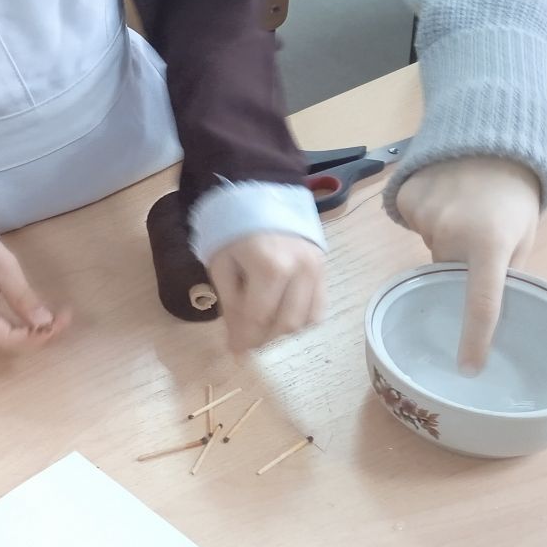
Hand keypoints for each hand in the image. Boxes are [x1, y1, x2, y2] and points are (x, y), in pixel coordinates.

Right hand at [0, 230, 68, 352]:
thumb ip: (23, 296)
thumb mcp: (3, 266)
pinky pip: (2, 335)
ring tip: (58, 318)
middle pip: (11, 345)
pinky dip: (23, 330)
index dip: (41, 335)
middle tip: (66, 317)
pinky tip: (39, 321)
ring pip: (8, 343)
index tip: (64, 319)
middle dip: (41, 335)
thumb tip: (45, 322)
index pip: (11, 339)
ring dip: (34, 334)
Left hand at [207, 233, 325, 354]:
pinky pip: (319, 309)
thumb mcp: (221, 263)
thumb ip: (231, 302)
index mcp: (269, 266)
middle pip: (285, 324)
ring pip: (305, 321)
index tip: (234, 351)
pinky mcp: (325, 270)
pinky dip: (301, 320)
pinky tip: (281, 315)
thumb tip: (237, 338)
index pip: (258, 317)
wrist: (263, 195)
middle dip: (262, 338)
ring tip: (261, 326)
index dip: (244, 338)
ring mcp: (317, 270)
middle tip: (245, 340)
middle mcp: (300, 270)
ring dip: (281, 332)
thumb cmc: (235, 229)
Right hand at [395, 157, 539, 370]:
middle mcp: (452, 232)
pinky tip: (442, 198)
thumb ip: (504, 268)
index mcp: (489, 244)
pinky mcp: (405, 201)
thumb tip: (489, 303)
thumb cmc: (512, 193)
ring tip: (461, 210)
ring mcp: (424, 216)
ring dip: (443, 240)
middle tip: (474, 240)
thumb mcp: (521, 233)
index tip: (467, 366)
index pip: (481, 301)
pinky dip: (426, 219)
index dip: (474, 337)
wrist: (486, 139)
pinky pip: (413, 225)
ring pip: (428, 247)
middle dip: (458, 266)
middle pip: (445, 272)